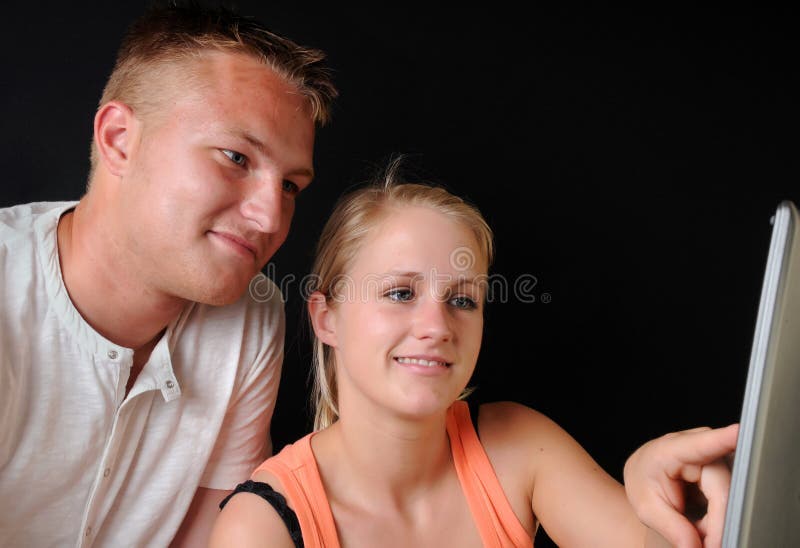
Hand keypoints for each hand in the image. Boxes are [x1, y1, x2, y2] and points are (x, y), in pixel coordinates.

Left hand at [623, 424, 738, 547]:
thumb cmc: (645, 483)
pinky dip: (718, 518)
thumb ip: (670, 526)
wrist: (648, 474)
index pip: (701, 444)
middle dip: (714, 524)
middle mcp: (700, 446)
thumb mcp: (647, 507)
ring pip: (733, 500)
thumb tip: (694, 546)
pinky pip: (734, 501)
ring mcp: (718, 454)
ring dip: (715, 522)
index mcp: (672, 449)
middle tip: (700, 542)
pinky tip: (703, 520)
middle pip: (723, 491)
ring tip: (694, 525)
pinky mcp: (729, 467)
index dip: (722, 439)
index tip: (737, 432)